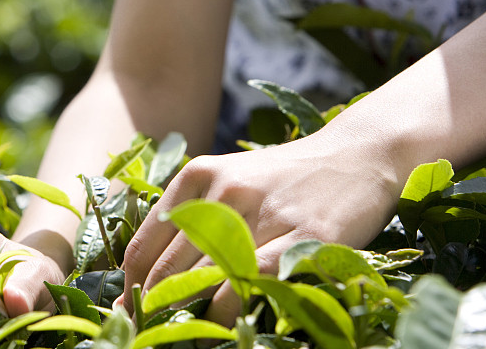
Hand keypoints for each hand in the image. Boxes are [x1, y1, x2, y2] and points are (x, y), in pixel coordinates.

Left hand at [122, 129, 400, 324]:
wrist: (357, 155)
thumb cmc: (283, 177)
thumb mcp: (229, 179)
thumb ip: (191, 215)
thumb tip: (149, 271)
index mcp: (198, 175)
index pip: (146, 244)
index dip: (132, 286)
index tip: (128, 312)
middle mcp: (224, 191)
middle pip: (169, 268)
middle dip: (153, 309)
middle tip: (147, 332)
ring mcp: (265, 213)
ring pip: (206, 281)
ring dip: (187, 317)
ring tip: (181, 337)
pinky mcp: (305, 236)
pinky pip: (252, 284)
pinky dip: (230, 315)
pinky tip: (222, 329)